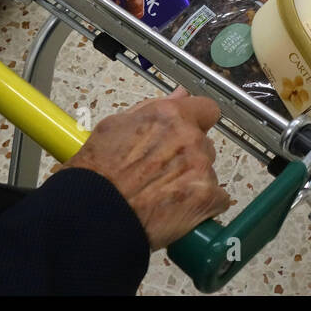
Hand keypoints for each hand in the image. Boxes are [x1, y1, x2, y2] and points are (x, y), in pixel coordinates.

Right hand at [63, 89, 230, 249]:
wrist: (93, 215)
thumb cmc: (96, 174)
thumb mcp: (115, 127)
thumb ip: (153, 109)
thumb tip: (180, 95)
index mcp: (171, 116)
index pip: (207, 109)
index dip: (197, 122)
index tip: (188, 133)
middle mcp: (190, 138)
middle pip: (204, 144)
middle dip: (189, 156)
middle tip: (161, 173)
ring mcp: (201, 169)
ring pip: (208, 172)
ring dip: (193, 181)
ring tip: (162, 195)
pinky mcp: (206, 198)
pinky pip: (216, 200)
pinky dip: (202, 206)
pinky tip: (177, 211)